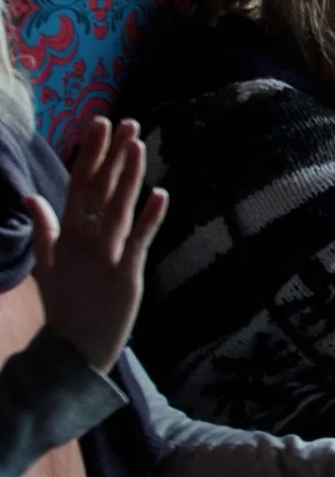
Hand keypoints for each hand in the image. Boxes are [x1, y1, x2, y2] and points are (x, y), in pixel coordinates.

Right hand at [28, 118, 169, 373]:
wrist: (71, 353)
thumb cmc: (66, 306)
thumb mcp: (47, 266)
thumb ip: (43, 230)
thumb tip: (30, 196)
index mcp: (66, 236)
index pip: (78, 186)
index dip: (89, 154)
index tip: (99, 124)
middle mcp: (84, 242)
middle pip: (98, 191)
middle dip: (111, 156)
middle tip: (124, 122)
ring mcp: (105, 258)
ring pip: (118, 209)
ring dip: (128, 177)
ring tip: (138, 145)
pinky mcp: (125, 276)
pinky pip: (139, 243)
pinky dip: (150, 219)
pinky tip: (161, 194)